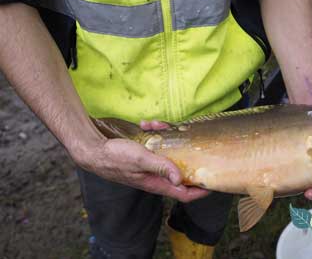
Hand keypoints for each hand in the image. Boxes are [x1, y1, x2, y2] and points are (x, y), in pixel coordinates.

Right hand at [72, 120, 209, 202]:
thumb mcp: (140, 160)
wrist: (92, 149)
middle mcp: (155, 176)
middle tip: (184, 137)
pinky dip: (153, 134)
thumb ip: (161, 167)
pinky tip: (145, 125)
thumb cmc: (114, 157)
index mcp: (156, 183)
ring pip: (167, 153)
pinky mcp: (143, 156)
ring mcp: (149, 166)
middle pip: (179, 169)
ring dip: (166, 137)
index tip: (213, 183)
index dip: (200, 191)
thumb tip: (181, 179)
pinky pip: (155, 145)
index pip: (184, 193)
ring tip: (155, 124)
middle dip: (185, 155)